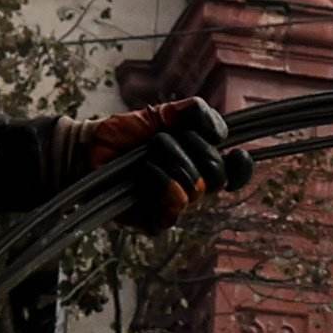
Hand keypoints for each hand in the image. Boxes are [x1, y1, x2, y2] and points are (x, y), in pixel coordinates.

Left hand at [79, 97, 241, 207]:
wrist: (90, 147)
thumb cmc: (125, 133)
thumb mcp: (164, 112)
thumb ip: (197, 112)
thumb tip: (221, 132)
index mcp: (199, 162)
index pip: (235, 174)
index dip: (241, 167)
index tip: (236, 153)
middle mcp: (192, 186)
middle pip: (216, 177)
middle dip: (194, 151)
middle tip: (164, 140)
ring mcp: (175, 205)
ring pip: (195, 189)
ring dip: (171, 162)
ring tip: (147, 155)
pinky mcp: (157, 221)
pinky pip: (175, 206)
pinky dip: (161, 183)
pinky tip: (144, 172)